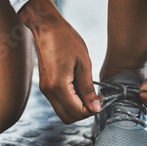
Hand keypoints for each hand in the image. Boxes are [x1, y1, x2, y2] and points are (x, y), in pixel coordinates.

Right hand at [19, 0, 100, 123]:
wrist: (46, 28)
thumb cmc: (66, 40)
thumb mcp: (84, 63)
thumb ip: (88, 89)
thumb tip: (95, 108)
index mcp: (58, 86)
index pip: (77, 112)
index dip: (92, 110)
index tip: (101, 100)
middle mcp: (49, 91)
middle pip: (67, 117)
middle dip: (84, 113)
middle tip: (95, 99)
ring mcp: (45, 89)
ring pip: (62, 111)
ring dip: (76, 107)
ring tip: (87, 92)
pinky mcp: (45, 85)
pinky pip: (58, 102)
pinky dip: (70, 100)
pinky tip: (78, 87)